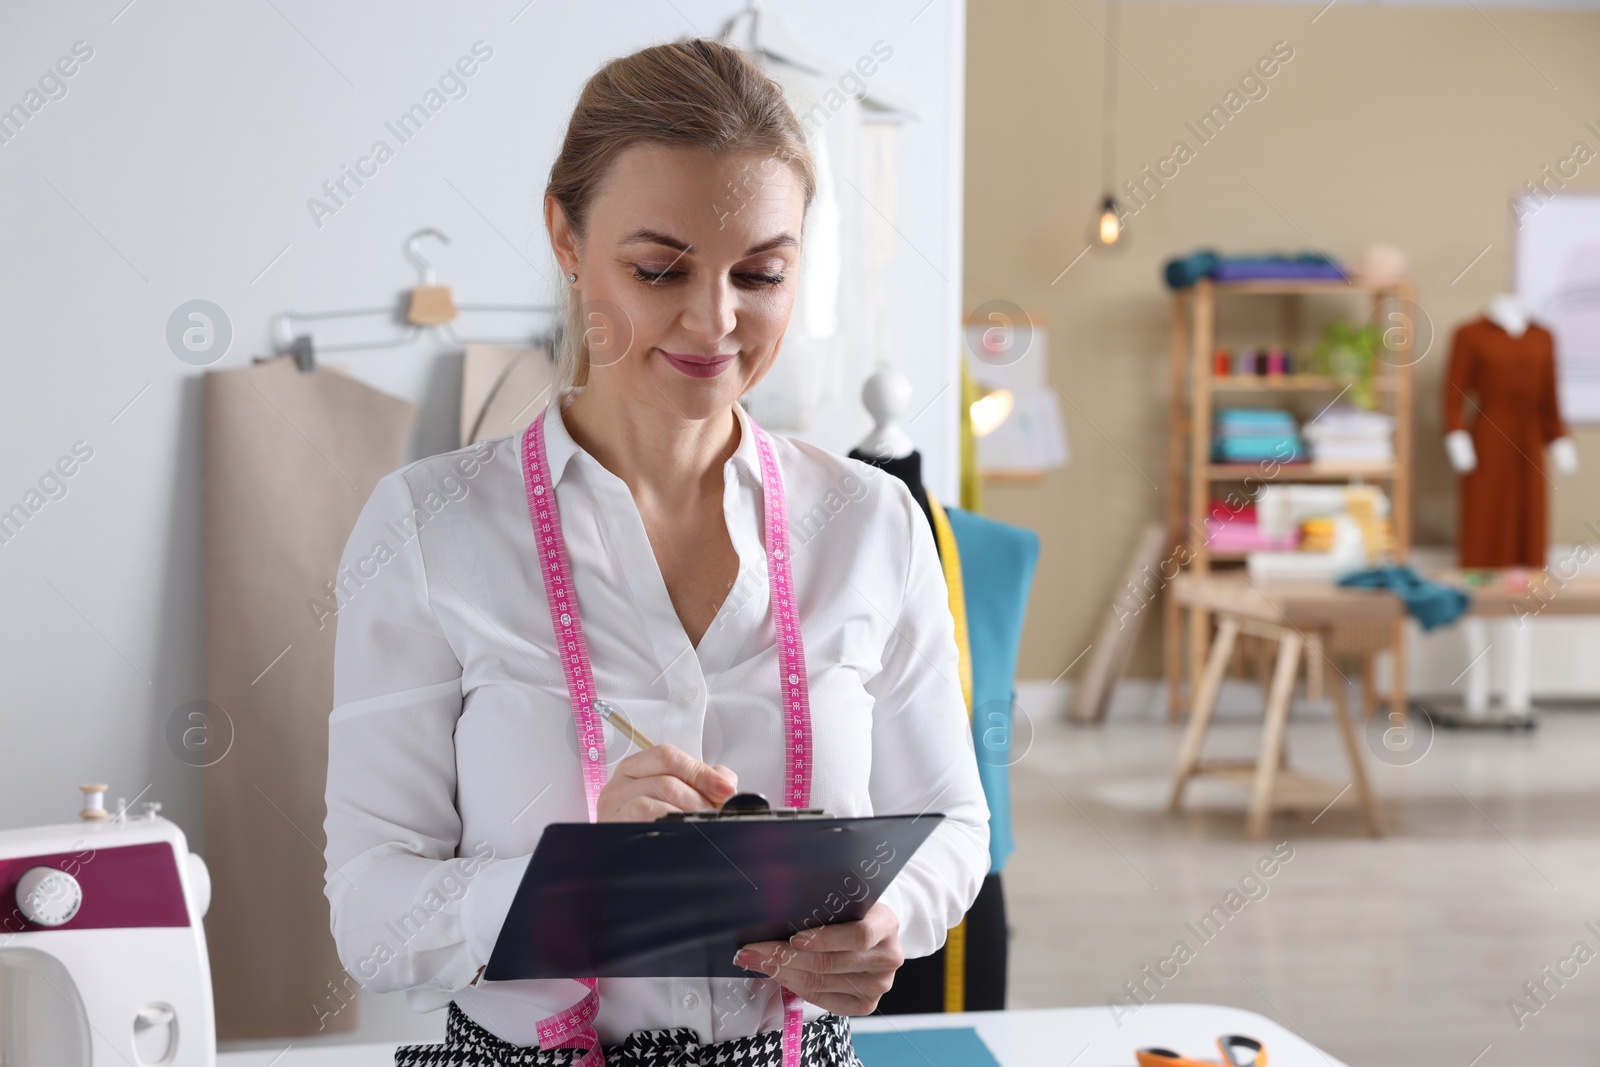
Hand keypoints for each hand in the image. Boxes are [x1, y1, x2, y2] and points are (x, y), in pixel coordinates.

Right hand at [596, 743, 737, 821]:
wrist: (637, 871)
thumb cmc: (656, 830)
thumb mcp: (679, 798)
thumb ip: (703, 782)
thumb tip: (725, 782)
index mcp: (635, 770)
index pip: (667, 757)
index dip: (700, 772)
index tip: (725, 789)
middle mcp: (619, 785)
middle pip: (667, 779)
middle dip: (699, 799)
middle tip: (715, 815)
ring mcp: (613, 806)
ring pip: (658, 794)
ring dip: (689, 812)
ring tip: (700, 825)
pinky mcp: (613, 825)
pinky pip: (645, 812)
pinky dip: (670, 820)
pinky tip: (681, 831)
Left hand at [733, 902, 903, 1014]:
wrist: (875, 935)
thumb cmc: (853, 913)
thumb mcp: (847, 900)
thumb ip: (825, 904)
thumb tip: (775, 912)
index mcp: (887, 925)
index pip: (858, 935)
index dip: (824, 938)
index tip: (793, 937)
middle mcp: (888, 958)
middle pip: (831, 963)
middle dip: (785, 957)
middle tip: (753, 951)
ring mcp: (878, 985)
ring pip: (821, 982)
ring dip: (782, 972)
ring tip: (755, 961)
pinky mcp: (866, 1005)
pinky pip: (822, 999)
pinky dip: (795, 987)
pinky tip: (777, 975)